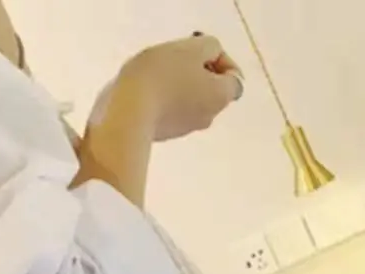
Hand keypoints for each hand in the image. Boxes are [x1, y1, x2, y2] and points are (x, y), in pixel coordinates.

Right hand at [107, 35, 242, 141]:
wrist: (129, 112)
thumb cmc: (163, 75)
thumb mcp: (191, 48)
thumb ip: (209, 47)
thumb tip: (211, 56)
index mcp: (220, 97)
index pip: (235, 79)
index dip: (223, 60)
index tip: (201, 51)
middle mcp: (209, 117)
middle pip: (212, 90)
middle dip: (200, 71)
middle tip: (179, 57)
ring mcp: (186, 129)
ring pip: (191, 100)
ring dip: (182, 85)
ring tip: (160, 72)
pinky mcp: (166, 135)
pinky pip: (173, 111)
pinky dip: (167, 98)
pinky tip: (149, 89)